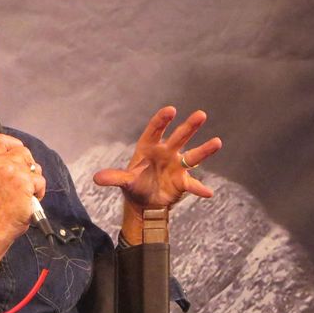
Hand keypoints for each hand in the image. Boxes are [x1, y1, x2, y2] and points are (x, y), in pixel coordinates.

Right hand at [0, 133, 45, 255]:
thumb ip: (0, 165)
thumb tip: (19, 156)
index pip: (1, 139)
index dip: (14, 144)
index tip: (18, 153)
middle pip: (23, 151)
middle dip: (28, 165)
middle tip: (22, 181)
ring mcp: (10, 170)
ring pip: (34, 166)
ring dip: (34, 180)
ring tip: (24, 192)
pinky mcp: (24, 180)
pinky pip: (40, 180)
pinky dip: (39, 191)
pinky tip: (29, 199)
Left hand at [93, 106, 222, 212]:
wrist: (145, 202)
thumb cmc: (135, 185)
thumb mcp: (124, 182)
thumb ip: (113, 178)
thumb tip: (96, 179)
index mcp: (149, 148)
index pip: (155, 130)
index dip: (162, 120)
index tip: (171, 110)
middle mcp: (166, 153)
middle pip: (179, 137)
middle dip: (189, 127)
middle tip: (201, 114)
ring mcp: (176, 166)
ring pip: (192, 156)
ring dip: (205, 150)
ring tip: (217, 142)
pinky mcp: (183, 182)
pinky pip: (193, 185)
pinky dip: (200, 189)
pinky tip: (208, 193)